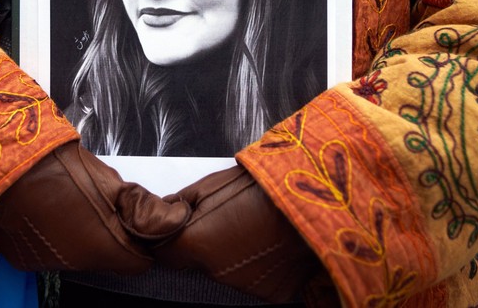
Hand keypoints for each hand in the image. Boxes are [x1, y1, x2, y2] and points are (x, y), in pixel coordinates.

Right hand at [0, 140, 189, 273]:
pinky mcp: (23, 257)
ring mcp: (47, 262)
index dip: (144, 241)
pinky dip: (57, 236)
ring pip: (81, 256)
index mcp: (104, 249)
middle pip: (109, 259)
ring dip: (85, 236)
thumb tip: (175, 220)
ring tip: (75, 201)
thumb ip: (146, 209)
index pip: (139, 263)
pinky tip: (51, 209)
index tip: (137, 220)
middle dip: (113, 236)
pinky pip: (52, 252)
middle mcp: (76, 265)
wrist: (5, 160)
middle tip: (106, 202)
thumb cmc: (58, 167)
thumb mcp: (112, 182)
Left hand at [154, 165, 320, 303]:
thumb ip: (182, 202)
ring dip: (232, 255)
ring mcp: (245, 285)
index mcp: (197, 244)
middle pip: (198, 263)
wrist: (310, 200)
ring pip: (226, 271)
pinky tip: (269, 243)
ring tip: (253, 228)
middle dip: (206, 245)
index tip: (183, 229)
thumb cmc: (262, 187)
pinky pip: (254, 279)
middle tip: (227, 220)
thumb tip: (166, 210)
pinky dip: (258, 265)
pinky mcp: (272, 293)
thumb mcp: (212, 184)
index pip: (166, 254)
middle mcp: (217, 272)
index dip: (172, 240)